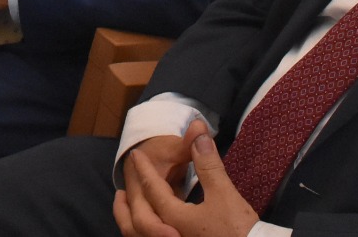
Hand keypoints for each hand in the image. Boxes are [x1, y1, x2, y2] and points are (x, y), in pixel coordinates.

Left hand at [115, 121, 257, 236]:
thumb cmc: (237, 229)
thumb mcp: (224, 193)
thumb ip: (207, 162)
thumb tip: (198, 131)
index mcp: (174, 218)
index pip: (152, 190)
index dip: (144, 170)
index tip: (136, 155)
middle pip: (136, 223)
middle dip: (126, 206)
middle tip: (120, 190)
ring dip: (132, 222)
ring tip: (128, 210)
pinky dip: (146, 235)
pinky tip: (156, 228)